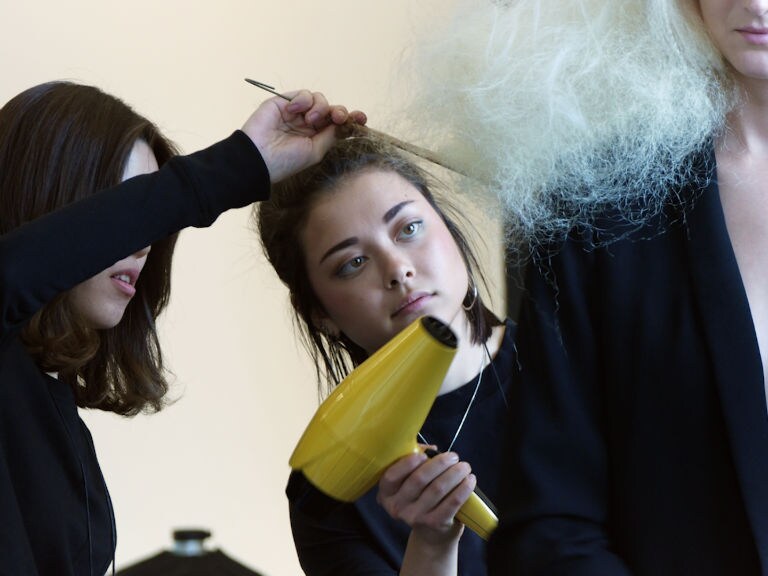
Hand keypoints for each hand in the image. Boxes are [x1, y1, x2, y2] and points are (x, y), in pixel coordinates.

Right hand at [241, 89, 366, 182]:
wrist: (259, 157)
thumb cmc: (286, 160)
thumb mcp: (315, 151)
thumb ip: (330, 136)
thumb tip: (344, 124)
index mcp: (316, 138)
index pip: (336, 125)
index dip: (350, 119)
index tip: (362, 118)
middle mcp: (307, 124)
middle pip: (331, 110)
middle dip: (339, 112)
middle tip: (339, 117)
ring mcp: (296, 113)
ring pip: (319, 100)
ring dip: (319, 108)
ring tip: (309, 120)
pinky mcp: (283, 103)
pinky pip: (302, 94)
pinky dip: (303, 100)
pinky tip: (294, 112)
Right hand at [377, 448, 475, 545]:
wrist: (430, 534)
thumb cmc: (420, 497)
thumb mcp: (408, 481)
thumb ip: (415, 462)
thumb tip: (431, 450)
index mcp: (387, 493)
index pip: (391, 476)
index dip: (407, 463)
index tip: (424, 454)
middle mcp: (397, 507)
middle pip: (419, 479)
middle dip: (439, 463)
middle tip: (453, 456)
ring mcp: (415, 517)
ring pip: (438, 488)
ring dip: (455, 473)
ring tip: (464, 466)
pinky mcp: (435, 523)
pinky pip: (452, 502)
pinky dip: (463, 488)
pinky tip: (470, 480)